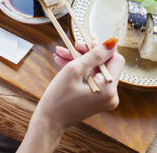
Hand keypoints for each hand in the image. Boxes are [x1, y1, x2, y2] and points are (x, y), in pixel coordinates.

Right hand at [18, 38, 124, 152]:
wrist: (49, 121)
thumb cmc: (59, 97)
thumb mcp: (74, 70)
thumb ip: (94, 55)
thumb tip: (112, 43)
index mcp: (109, 89)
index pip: (115, 59)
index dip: (101, 49)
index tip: (85, 43)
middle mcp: (110, 95)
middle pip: (102, 64)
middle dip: (84, 53)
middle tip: (71, 46)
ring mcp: (102, 97)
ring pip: (93, 69)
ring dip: (77, 59)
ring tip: (60, 53)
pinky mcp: (94, 98)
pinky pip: (88, 78)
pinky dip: (77, 69)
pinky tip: (62, 61)